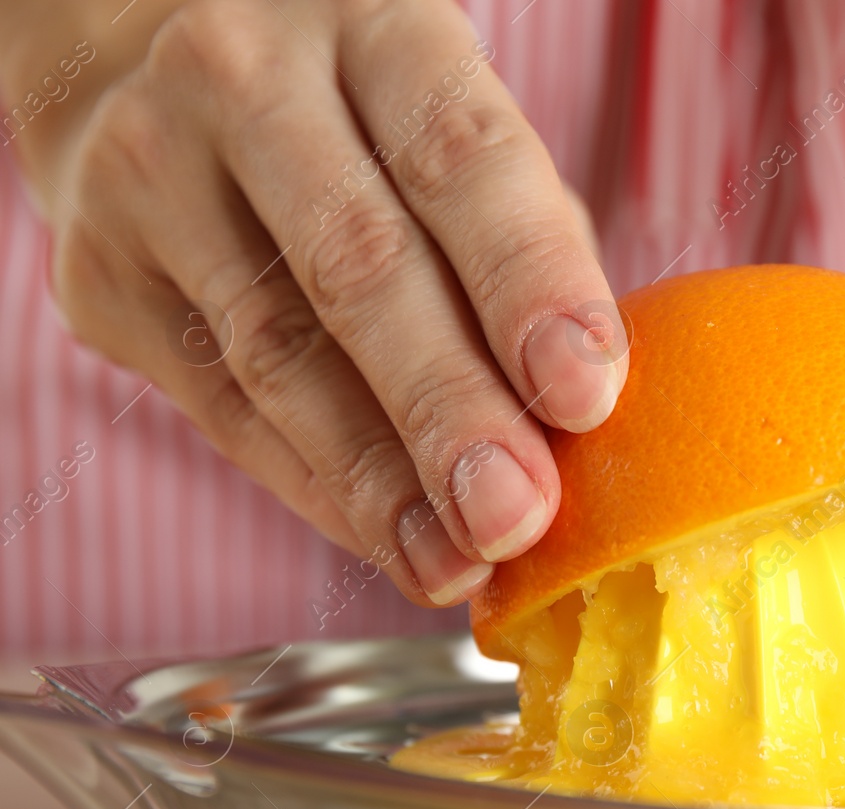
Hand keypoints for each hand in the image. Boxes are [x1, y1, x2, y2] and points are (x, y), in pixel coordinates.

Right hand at [3, 0, 625, 606]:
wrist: (136, 63)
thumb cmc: (352, 115)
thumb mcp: (444, 117)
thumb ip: (519, 238)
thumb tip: (579, 411)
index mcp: (373, 26)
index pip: (461, 156)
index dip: (528, 280)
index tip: (585, 392)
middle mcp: (245, 82)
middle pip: (358, 265)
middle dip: (447, 406)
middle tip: (516, 511)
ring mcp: (151, 176)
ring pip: (278, 353)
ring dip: (380, 480)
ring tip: (459, 560)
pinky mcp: (101, 278)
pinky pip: (227, 409)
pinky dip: (319, 489)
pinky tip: (389, 539)